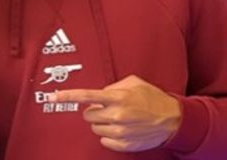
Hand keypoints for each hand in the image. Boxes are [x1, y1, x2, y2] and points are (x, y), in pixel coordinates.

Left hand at [54, 74, 181, 151]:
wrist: (172, 119)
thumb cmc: (152, 98)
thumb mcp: (133, 83)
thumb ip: (112, 86)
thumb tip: (98, 93)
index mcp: (117, 97)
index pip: (87, 96)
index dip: (68, 95)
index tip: (54, 96)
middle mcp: (117, 115)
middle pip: (88, 115)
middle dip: (94, 111)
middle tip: (107, 109)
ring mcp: (120, 132)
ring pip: (95, 128)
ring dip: (103, 123)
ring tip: (118, 118)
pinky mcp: (124, 144)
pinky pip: (104, 140)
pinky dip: (109, 135)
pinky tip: (121, 129)